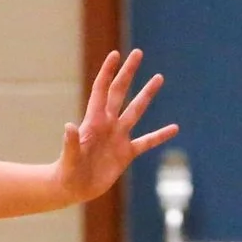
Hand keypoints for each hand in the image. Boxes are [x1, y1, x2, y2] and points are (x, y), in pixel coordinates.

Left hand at [54, 49, 177, 204]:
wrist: (73, 189)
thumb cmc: (67, 173)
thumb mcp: (69, 159)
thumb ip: (71, 143)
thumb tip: (69, 126)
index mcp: (93, 122)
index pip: (101, 91)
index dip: (108, 72)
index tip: (115, 54)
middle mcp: (107, 125)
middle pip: (120, 93)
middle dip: (128, 73)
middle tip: (138, 52)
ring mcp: (118, 137)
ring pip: (136, 111)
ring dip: (147, 95)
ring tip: (158, 77)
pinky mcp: (126, 153)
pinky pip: (146, 142)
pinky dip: (160, 136)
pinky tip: (174, 128)